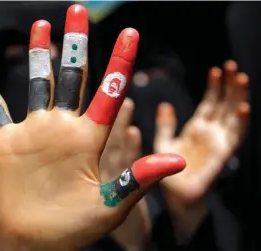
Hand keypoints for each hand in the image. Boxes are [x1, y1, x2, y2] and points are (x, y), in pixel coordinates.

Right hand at [0, 5, 184, 250]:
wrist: (35, 241)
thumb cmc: (74, 229)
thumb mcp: (110, 206)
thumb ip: (137, 179)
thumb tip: (178, 162)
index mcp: (89, 138)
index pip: (108, 93)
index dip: (118, 63)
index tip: (130, 33)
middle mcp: (63, 127)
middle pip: (71, 76)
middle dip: (75, 44)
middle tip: (79, 10)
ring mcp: (34, 130)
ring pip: (37, 84)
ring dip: (38, 55)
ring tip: (42, 25)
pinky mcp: (8, 140)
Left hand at [154, 60, 248, 240]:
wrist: (175, 199)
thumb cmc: (169, 172)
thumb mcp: (163, 143)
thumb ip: (166, 125)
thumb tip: (165, 104)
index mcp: (197, 129)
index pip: (209, 103)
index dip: (214, 87)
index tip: (216, 69)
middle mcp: (211, 134)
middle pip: (224, 105)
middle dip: (230, 86)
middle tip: (232, 65)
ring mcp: (217, 145)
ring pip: (232, 117)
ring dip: (238, 98)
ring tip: (241, 77)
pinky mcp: (220, 158)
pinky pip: (233, 139)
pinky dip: (239, 124)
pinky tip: (243, 108)